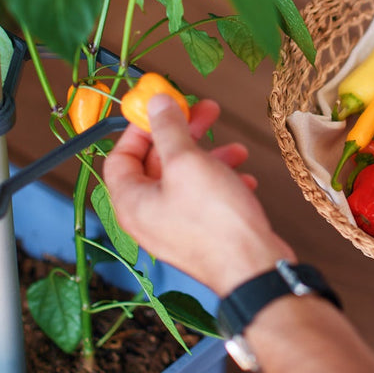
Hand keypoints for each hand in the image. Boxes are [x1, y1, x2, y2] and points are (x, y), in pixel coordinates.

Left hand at [103, 96, 292, 295]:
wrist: (253, 269)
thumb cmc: (216, 223)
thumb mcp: (188, 162)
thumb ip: (168, 129)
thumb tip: (156, 103)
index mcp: (132, 202)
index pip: (120, 157)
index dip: (140, 130)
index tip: (162, 110)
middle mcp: (148, 217)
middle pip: (156, 165)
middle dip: (183, 136)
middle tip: (203, 113)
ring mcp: (174, 228)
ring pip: (185, 180)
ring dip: (209, 157)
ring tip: (236, 148)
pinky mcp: (200, 235)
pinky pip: (204, 200)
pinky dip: (221, 183)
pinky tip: (243, 178)